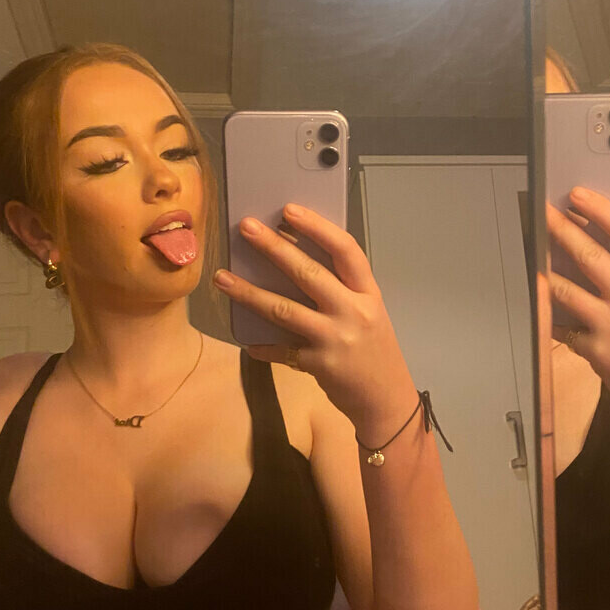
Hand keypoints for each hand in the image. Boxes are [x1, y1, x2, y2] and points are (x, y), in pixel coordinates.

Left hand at [212, 204, 416, 444]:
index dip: (317, 227)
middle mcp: (354, 312)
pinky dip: (263, 347)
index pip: (345, 250)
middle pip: (309, 274)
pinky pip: (282, 351)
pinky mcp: (319, 365)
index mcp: (368, 293)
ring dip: (249, 293)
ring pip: (285, 310)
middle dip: (274, 248)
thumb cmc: (374, 350)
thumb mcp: (369, 312)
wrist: (387, 399)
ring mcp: (335, 339)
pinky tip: (247, 343)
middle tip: (245, 227)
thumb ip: (341, 290)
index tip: (289, 210)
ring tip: (222, 278)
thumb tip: (292, 261)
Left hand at [547, 187, 609, 441]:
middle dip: (563, 231)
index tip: (579, 196)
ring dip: (546, 275)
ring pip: (568, 291)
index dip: (604, 212)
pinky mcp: (594, 348)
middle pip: (594, 258)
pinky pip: (560, 323)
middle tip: (544, 213)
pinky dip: (549, 314)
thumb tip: (596, 223)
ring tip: (534, 259)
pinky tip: (543, 306)